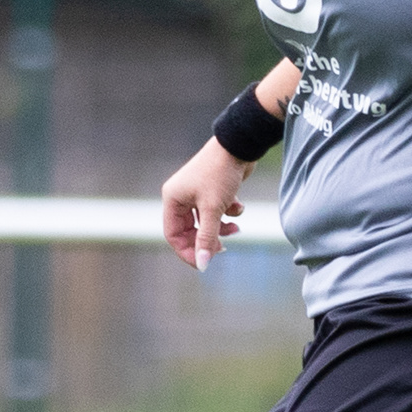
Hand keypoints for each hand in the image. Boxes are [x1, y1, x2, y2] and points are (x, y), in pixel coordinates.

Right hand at [160, 138, 249, 270]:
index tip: (203, 263)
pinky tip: (239, 205)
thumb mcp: (212, 209)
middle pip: (190, 230)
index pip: (173, 234)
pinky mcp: (213, 190)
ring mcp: (197, 193)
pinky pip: (218, 210)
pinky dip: (229, 212)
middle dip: (208, 239)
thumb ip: (207, 238)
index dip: (187, 251)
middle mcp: (182, 196)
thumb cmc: (220, 174)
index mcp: (173, 199)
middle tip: (224, 248)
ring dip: (221, 228)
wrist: (239, 145)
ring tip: (236, 229)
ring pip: (206, 222)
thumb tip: (202, 265)